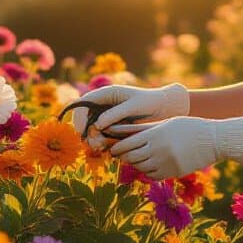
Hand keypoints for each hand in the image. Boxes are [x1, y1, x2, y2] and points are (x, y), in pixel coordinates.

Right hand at [69, 82, 189, 149]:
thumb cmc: (150, 102)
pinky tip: (105, 148)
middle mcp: (102, 105)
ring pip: (91, 129)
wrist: (163, 109)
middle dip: (86, 132)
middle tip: (95, 144)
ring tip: (101, 147)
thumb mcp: (133, 106)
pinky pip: (100, 135)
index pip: (83, 103)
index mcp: (106, 94)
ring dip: (92, 139)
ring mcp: (106, 116)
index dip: (78, 116)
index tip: (82, 130)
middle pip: (84, 119)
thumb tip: (97, 124)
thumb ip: (115, 113)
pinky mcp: (111, 127)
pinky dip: (100, 142)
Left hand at [108, 115, 242, 179]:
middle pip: (130, 158)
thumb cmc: (190, 127)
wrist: (214, 140)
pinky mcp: (173, 173)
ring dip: (136, 164)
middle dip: (123, 157)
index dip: (117, 148)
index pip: (126, 144)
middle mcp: (158, 150)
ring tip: (136, 158)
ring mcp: (165, 163)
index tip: (113, 148)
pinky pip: (152, 176)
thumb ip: (146, 129)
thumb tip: (123, 132)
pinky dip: (148, 171)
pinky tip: (150, 164)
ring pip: (140, 168)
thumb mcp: (167, 123)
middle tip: (120, 155)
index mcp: (155, 135)